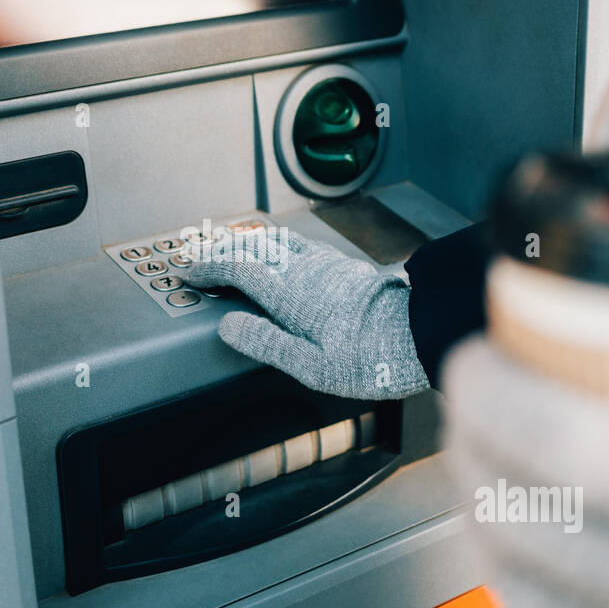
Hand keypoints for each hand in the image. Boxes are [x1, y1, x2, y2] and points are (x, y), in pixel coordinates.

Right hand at [185, 227, 428, 399]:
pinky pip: (295, 244)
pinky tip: (276, 254)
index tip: (187, 274)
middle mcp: (304, 270)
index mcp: (290, 293)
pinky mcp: (340, 265)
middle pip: (251, 247)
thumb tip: (227, 326)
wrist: (421, 333)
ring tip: (228, 253)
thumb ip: (266, 343)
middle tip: (198, 260)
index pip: (236, 268)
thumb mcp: (312, 366)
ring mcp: (324, 263)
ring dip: (245, 244)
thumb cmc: (370, 359)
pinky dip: (272, 245)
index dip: (207, 269)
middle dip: (219, 251)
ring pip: (274, 241)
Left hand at [441, 335, 608, 607]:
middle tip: (475, 399)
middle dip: (467, 439)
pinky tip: (516, 531)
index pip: (565, 445)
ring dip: (474, 502)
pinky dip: (502, 569)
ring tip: (484, 455)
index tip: (478, 358)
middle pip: (510, 508)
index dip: (495, 393)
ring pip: (500, 573)